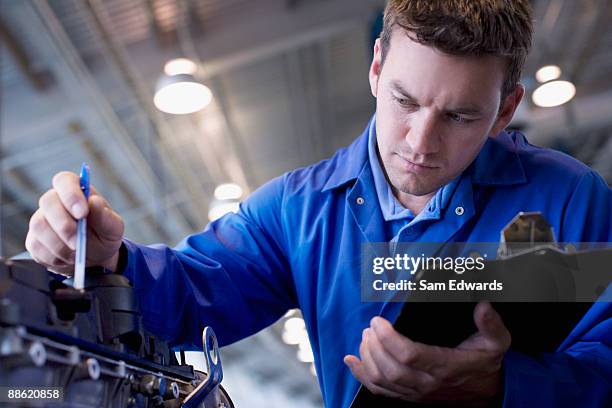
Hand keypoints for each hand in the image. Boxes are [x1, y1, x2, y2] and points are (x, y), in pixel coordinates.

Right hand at [25, 171, 124, 274]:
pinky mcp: (34, 239)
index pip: (64, 181)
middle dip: (64, 224)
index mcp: (76, 191)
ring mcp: (41, 219)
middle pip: (48, 201)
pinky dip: (54, 256)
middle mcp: (55, 201)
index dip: (71, 195)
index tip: (82, 213)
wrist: (95, 259)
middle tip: (78, 241)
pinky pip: (36, 246)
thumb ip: (107, 216)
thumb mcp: (113, 228)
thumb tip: (94, 202)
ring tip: (76, 252)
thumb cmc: (103, 236)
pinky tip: (67, 258)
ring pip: (39, 225)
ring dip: (59, 243)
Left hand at [344, 302, 510, 404]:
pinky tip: (351, 361)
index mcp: (446, 367)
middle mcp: (428, 383)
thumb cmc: (486, 363)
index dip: (389, 338)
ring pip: (381, 380)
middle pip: (390, 369)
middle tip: (370, 326)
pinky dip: (361, 375)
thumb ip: (491, 324)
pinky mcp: (408, 396)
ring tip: (365, 336)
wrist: (487, 393)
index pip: (409, 355)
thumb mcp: (497, 342)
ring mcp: (416, 392)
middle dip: (373, 346)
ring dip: (367, 357)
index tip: (378, 321)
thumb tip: (484, 306)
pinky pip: (379, 390)